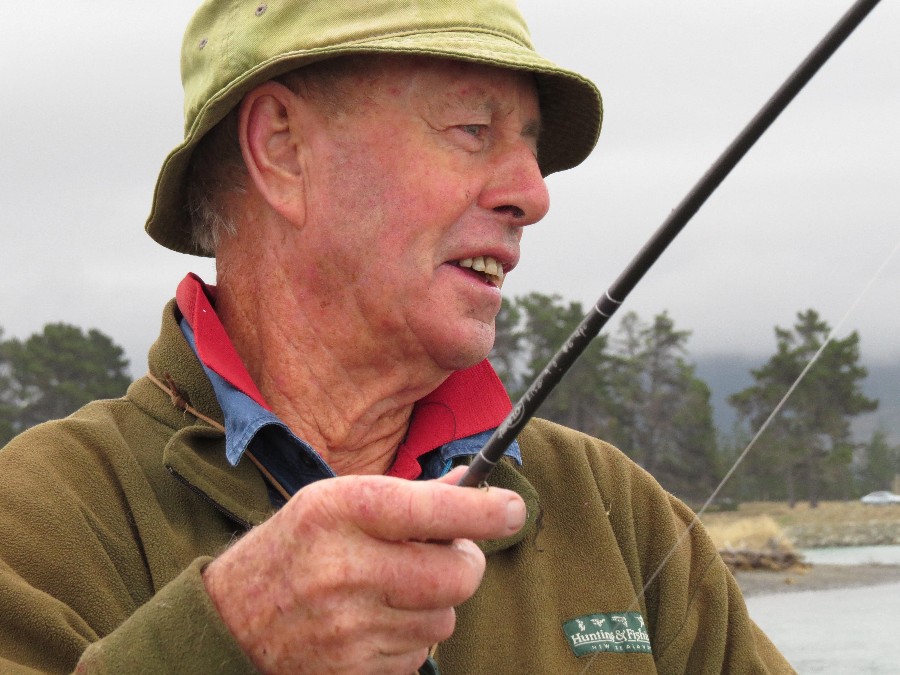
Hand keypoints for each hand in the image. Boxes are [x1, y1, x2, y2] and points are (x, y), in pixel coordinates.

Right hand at [202, 467, 525, 673]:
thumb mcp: (336, 501)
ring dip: (434, 603)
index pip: (436, 510)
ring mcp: (349, 628)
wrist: (231, 619)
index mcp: (343, 511)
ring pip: (444, 619)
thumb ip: (407, 497)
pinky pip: (418, 655)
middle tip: (447, 554)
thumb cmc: (295, 547)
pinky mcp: (353, 670)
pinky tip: (375, 621)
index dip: (486, 511)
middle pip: (457, 576)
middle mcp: (347, 569)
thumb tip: (474, 486)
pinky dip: (410, 637)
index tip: (511, 509)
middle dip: (463, 564)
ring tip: (393, 589)